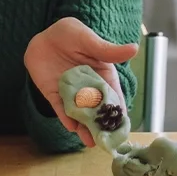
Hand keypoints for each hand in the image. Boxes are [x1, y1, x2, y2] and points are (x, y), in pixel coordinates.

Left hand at [24, 17, 137, 145]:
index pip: (114, 95)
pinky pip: (60, 108)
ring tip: (90, 141)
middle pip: (98, 109)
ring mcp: (71, 92)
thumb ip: (108, 50)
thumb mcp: (89, 40)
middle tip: (107, 140)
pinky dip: (65, 117)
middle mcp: (88, 87)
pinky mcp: (54, 94)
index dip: (119, 109)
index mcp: (102, 75)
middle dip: (102, 124)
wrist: (42, 36)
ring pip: (80, 113)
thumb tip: (134, 48)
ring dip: (85, 127)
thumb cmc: (69, 33)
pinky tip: (72, 127)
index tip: (124, 124)